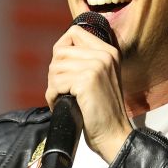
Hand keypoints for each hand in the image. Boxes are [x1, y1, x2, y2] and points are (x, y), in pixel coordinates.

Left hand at [45, 23, 131, 163]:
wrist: (114, 135)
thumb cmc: (103, 112)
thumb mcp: (101, 78)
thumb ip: (86, 61)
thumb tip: (58, 53)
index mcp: (108, 51)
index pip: (74, 32)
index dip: (61, 50)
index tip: (64, 70)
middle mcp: (103, 55)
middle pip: (60, 51)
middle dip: (55, 73)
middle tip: (63, 90)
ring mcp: (96, 66)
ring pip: (55, 68)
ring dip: (53, 87)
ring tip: (64, 99)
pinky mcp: (86, 81)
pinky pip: (55, 84)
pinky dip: (53, 97)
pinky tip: (63, 105)